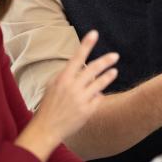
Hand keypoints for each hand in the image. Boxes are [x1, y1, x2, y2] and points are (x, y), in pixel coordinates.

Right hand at [17, 30, 117, 159]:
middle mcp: (72, 87)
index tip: (94, 33)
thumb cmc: (49, 105)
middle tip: (115, 55)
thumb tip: (81, 67)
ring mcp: (81, 99)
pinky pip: (98, 99)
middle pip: (93, 69)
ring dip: (108, 76)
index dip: (86, 44)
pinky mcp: (87, 111)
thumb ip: (67, 75)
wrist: (47, 128)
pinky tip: (97, 94)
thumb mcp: (52, 85)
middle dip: (105, 61)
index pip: (77, 57)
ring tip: (114, 71)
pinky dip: (98, 95)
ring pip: (100, 84)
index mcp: (63, 78)